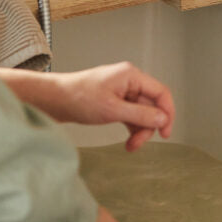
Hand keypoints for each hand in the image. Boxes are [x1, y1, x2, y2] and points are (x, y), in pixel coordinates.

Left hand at [0, 62, 174, 151]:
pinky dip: (131, 128)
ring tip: (130, 146)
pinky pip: (131, 115)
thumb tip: (163, 119)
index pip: (160, 93)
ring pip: (141, 113)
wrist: (53, 100)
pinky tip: (127, 141)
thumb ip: (140, 115)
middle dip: (148, 127)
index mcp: (130, 75)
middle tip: (138, 144)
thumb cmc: (78, 98)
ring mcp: (121, 91)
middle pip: (151, 106)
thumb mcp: (113, 110)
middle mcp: (128, 81)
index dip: (167, 113)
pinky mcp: (113, 101)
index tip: (166, 133)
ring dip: (139, 131)